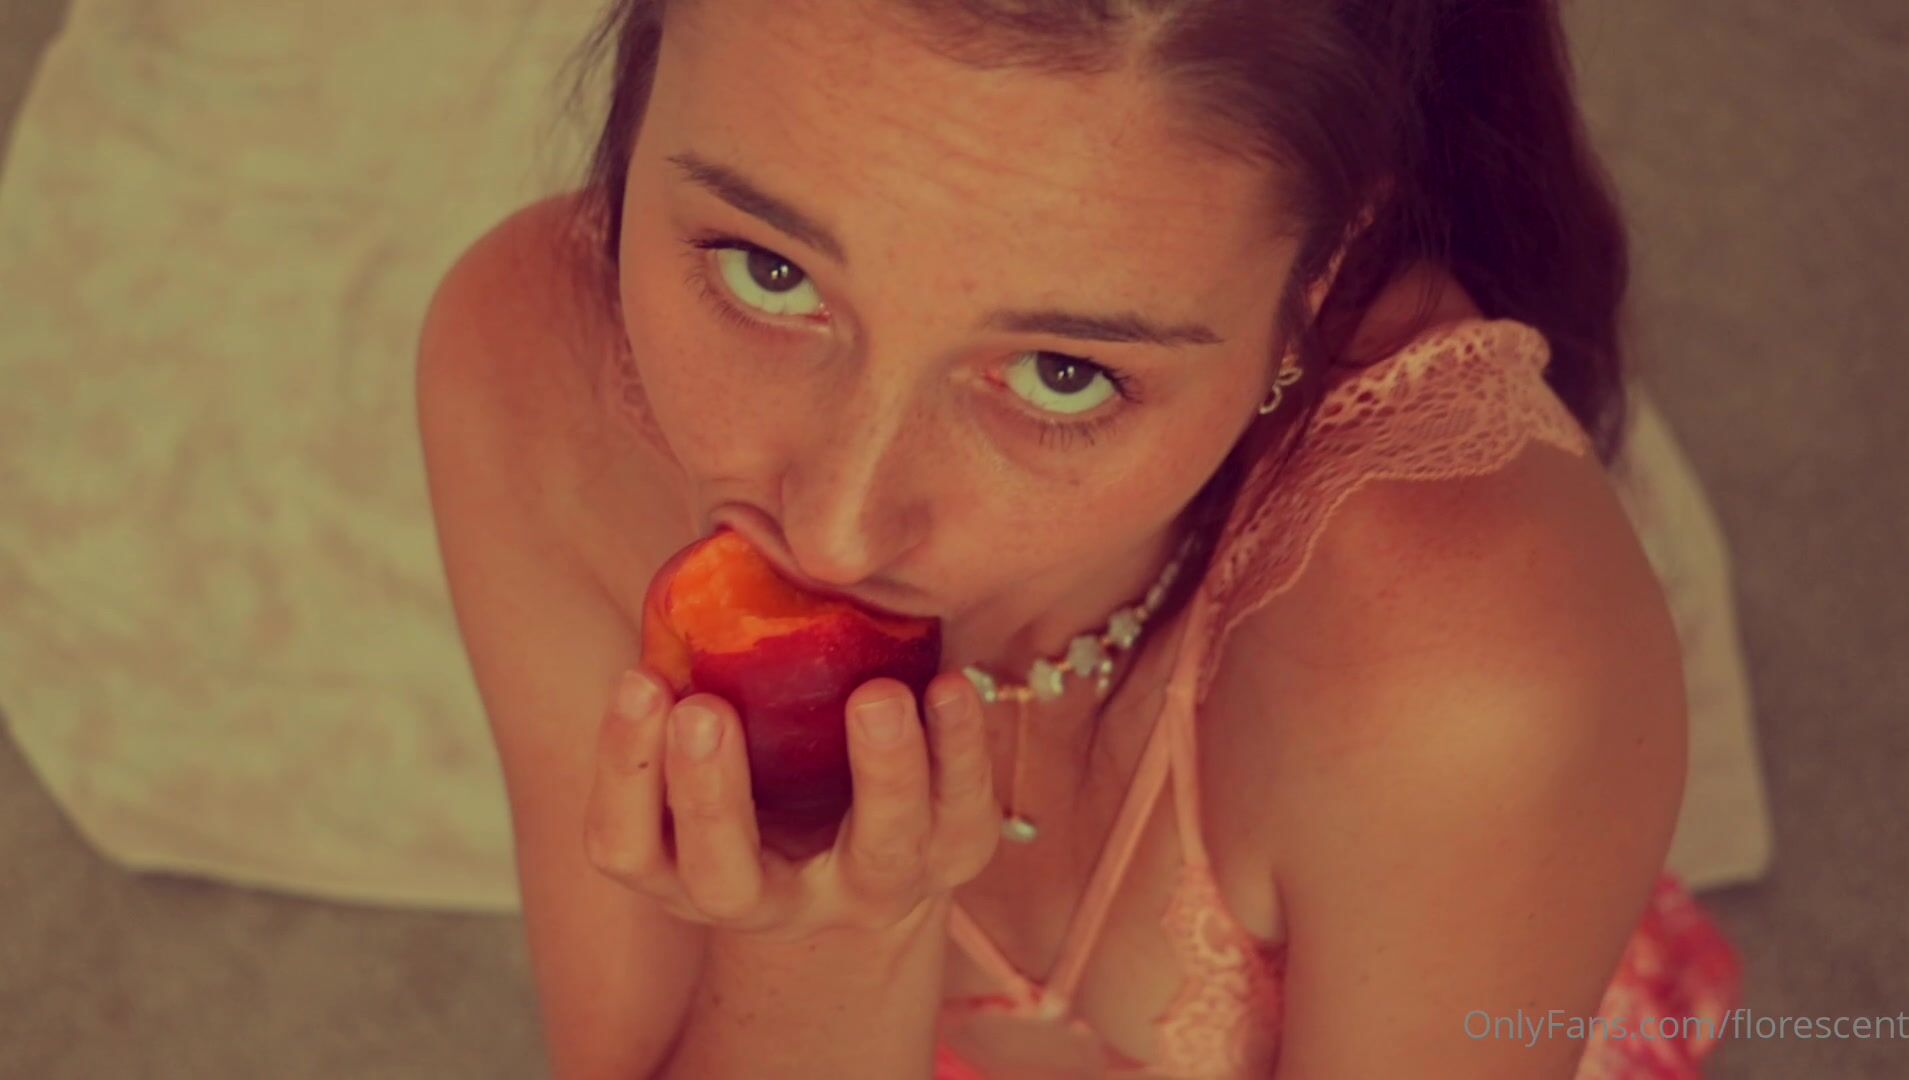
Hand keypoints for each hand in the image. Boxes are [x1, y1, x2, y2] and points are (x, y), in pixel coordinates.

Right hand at [583, 666, 1000, 943]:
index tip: (639, 678)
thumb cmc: (768, 763)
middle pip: (725, 875)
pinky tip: (948, 685)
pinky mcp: (949, 859)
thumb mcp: (724, 736)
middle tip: (705, 709)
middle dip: (711, 793)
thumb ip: (699, 671)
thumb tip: (706, 542)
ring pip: (874, 848)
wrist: (875, 854)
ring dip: (878, 770)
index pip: (625, 842)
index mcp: (682, 867)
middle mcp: (767, 898)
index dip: (624, 769)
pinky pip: (961, 813)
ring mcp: (866, 888)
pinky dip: (959, 749)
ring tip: (876, 696)